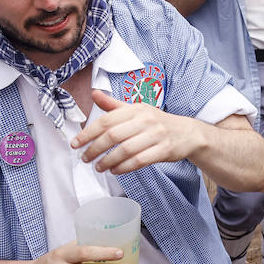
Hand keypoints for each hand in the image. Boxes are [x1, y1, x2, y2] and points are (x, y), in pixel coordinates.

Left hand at [71, 91, 203, 174]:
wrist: (187, 133)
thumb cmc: (157, 122)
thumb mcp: (136, 110)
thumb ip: (113, 105)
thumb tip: (94, 93)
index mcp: (136, 109)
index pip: (106, 120)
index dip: (88, 133)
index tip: (76, 143)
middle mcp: (146, 120)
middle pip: (113, 136)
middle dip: (95, 149)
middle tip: (85, 158)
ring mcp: (156, 135)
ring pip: (125, 150)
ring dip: (108, 161)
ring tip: (98, 167)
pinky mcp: (164, 150)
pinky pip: (139, 161)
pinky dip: (124, 167)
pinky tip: (115, 170)